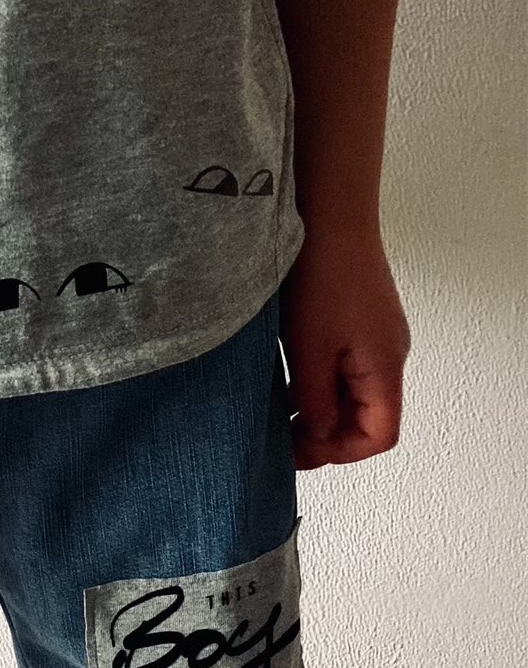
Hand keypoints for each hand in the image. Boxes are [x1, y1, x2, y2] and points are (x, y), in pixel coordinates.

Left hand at [277, 226, 410, 469]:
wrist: (329, 215)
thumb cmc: (322, 278)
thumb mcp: (309, 353)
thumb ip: (316, 402)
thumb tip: (319, 435)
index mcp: (385, 367)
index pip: (379, 436)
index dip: (339, 451)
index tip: (298, 449)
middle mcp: (389, 354)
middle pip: (366, 417)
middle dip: (324, 433)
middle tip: (279, 434)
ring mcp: (376, 336)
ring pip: (352, 393)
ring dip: (318, 407)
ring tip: (278, 406)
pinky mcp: (360, 320)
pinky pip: (345, 367)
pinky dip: (318, 382)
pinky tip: (286, 376)